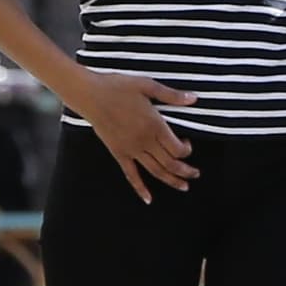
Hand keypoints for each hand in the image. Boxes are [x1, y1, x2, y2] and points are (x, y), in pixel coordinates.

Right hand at [73, 69, 198, 203]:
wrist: (90, 95)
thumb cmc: (118, 87)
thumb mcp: (147, 85)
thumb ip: (172, 96)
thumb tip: (194, 99)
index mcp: (155, 125)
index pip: (178, 148)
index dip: (187, 150)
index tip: (187, 143)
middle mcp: (145, 141)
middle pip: (170, 163)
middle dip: (186, 171)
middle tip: (195, 174)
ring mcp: (131, 150)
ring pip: (156, 171)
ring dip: (172, 181)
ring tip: (184, 187)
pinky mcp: (118, 153)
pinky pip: (131, 175)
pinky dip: (140, 189)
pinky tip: (148, 199)